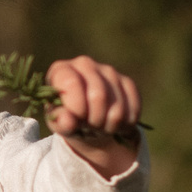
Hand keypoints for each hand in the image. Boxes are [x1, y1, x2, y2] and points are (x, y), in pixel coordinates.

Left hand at [46, 56, 141, 177]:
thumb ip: (60, 122)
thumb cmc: (68, 119)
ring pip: (118, 106)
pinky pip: (133, 108)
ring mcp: (108, 71)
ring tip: (99, 126)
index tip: (77, 119)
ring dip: (109, 125)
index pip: (71, 83)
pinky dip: (124, 124)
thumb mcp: (58, 123)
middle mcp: (84, 64)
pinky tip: (113, 123)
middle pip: (99, 96)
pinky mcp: (127, 82)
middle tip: (89, 126)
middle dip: (95, 120)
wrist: (87, 122)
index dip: (77, 108)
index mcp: (60, 70)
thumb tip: (68, 121)